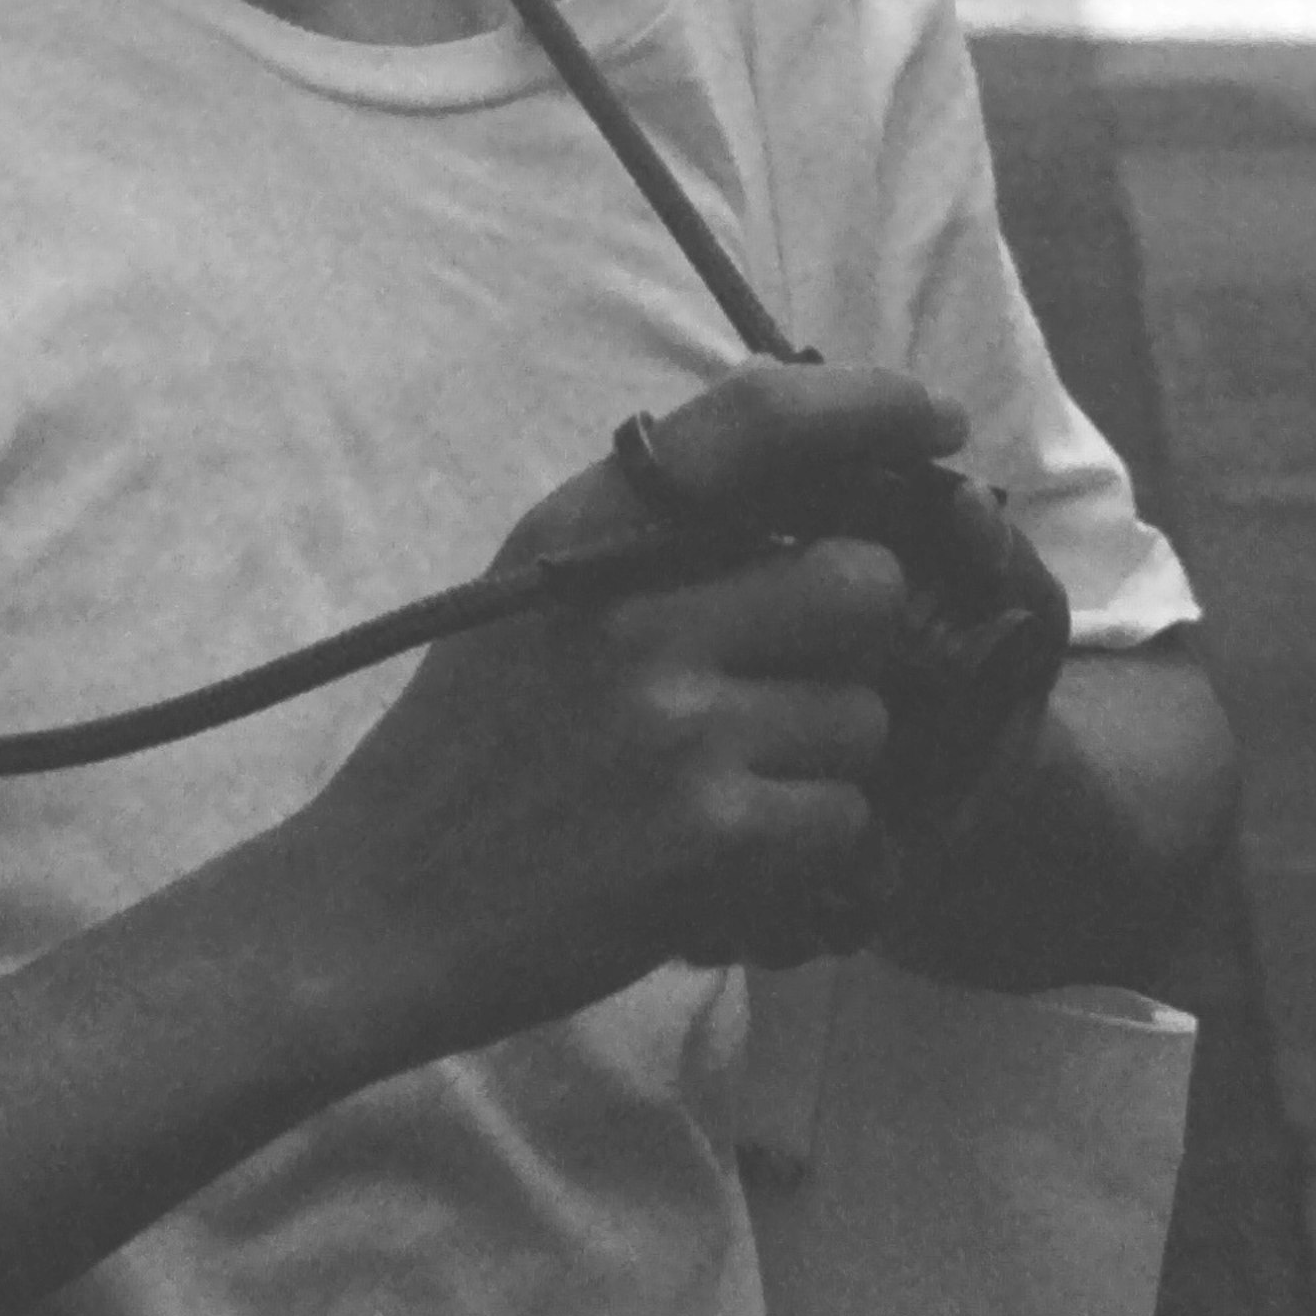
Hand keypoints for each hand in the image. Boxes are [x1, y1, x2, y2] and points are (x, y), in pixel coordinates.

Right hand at [286, 361, 970, 1045]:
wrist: (376, 910)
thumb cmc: (470, 750)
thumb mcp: (534, 594)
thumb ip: (653, 531)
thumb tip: (811, 467)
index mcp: (588, 530)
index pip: (763, 420)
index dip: (874, 404)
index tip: (939, 420)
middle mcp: (635, 608)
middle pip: (862, 584)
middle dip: (856, 644)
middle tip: (793, 690)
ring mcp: (674, 724)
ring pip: (863, 716)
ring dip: (824, 764)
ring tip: (732, 792)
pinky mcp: (707, 837)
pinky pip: (842, 820)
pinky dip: (806, 854)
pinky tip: (729, 864)